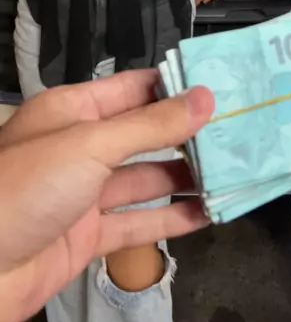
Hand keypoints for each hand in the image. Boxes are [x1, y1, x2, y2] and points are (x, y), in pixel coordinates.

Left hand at [0, 71, 214, 321]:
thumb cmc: (22, 189)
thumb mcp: (91, 145)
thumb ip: (151, 125)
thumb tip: (204, 97)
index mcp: (74, 110)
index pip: (134, 88)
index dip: (175, 87)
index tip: (220, 86)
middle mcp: (81, 147)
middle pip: (145, 135)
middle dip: (187, 134)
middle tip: (237, 131)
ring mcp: (84, 193)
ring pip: (145, 179)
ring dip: (185, 178)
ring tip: (231, 172)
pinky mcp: (87, 235)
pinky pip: (137, 222)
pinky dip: (171, 220)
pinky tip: (205, 215)